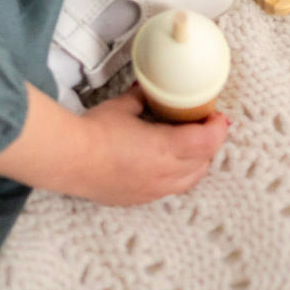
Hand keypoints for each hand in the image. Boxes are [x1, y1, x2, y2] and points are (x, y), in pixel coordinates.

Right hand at [0, 82, 228, 206]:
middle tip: (206, 126)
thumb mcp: (122, 107)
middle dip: (210, 144)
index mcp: (166, 148)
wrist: (69, 160)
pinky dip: (179, 176)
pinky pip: (171, 190)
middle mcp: (164, 174)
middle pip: (203, 162)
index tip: (219, 116)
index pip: (206, 142)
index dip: (218, 129)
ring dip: (198, 163)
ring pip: (189, 180)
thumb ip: (141, 99)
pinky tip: (169, 164)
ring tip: (192, 146)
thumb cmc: (94, 131)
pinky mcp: (139, 199)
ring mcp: (153, 190)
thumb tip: (147, 90)